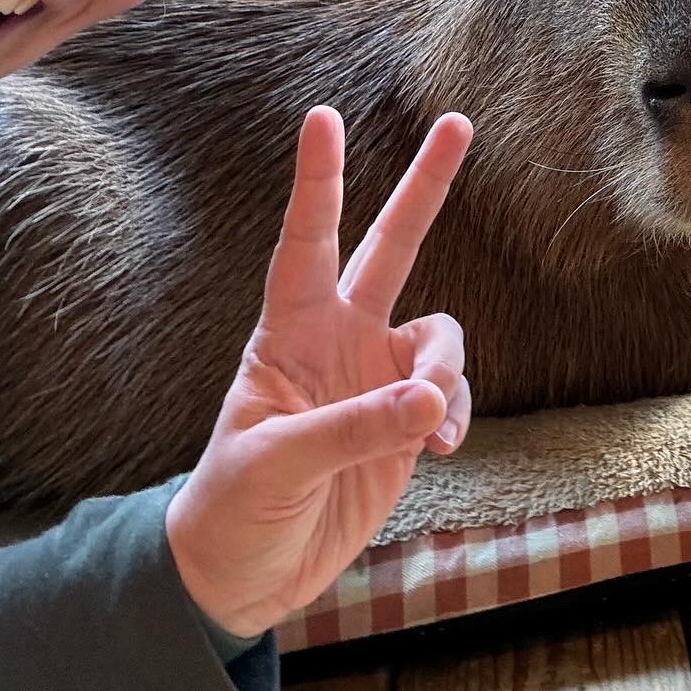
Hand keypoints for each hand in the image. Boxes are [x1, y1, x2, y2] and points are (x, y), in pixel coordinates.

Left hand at [164, 106, 473, 638]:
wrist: (247, 574)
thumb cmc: (234, 506)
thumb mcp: (275, 463)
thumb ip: (352, 427)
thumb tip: (426, 400)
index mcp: (291, 331)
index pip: (306, 240)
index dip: (317, 179)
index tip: (323, 116)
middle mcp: (341, 339)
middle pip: (391, 246)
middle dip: (424, 186)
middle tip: (456, 121)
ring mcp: (377, 377)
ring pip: (440, 334)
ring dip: (445, 369)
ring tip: (428, 421)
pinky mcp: (405, 423)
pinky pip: (450, 395)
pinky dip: (455, 413)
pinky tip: (440, 447)